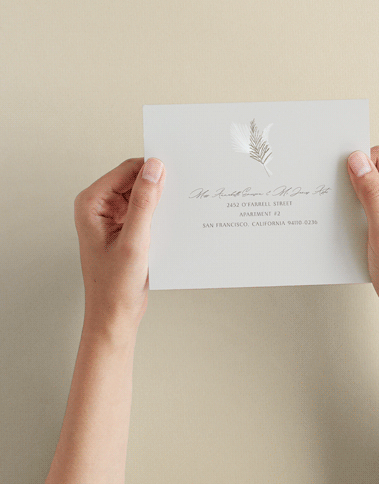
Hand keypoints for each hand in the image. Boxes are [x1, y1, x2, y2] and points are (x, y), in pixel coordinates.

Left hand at [74, 157, 164, 330]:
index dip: (153, 170)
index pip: (128, 170)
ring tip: (174, 216)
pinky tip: (170, 227)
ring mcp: (113, 218)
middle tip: (180, 196)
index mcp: (92, 203)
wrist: (115, 315)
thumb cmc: (114, 285)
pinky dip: (160, 216)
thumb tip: (155, 169)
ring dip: (161, 203)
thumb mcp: (134, 241)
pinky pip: (146, 212)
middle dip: (158, 187)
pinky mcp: (126, 229)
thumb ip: (144, 203)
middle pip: (136, 180)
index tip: (177, 172)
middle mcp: (100, 207)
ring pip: (144, 196)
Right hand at [347, 146, 378, 323]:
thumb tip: (356, 160)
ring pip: (372, 188)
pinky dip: (359, 210)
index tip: (339, 179)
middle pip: (377, 171)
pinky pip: (373, 204)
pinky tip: (353, 226)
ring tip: (351, 220)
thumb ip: (370, 193)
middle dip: (356, 182)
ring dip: (356, 198)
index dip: (358, 165)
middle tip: (342, 202)